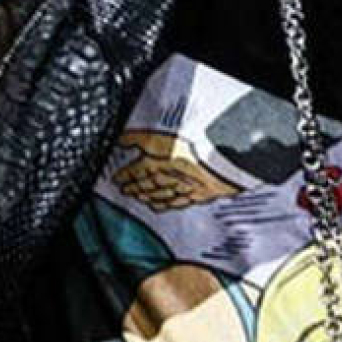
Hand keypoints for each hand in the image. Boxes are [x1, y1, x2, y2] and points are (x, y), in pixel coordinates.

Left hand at [113, 129, 242, 210]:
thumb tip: (121, 139)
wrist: (225, 164)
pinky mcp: (199, 194)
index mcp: (158, 162)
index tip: (116, 178)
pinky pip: (177, 202)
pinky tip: (159, 207)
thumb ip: (138, 137)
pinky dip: (165, 205)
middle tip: (123, 190)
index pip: (136, 170)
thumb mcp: (161, 135)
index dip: (124, 174)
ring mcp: (184, 187)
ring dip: (146, 196)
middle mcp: (168, 177)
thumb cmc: (196, 147)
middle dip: (133, 187)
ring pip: (159, 194)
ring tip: (137, 198)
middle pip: (146, 184)